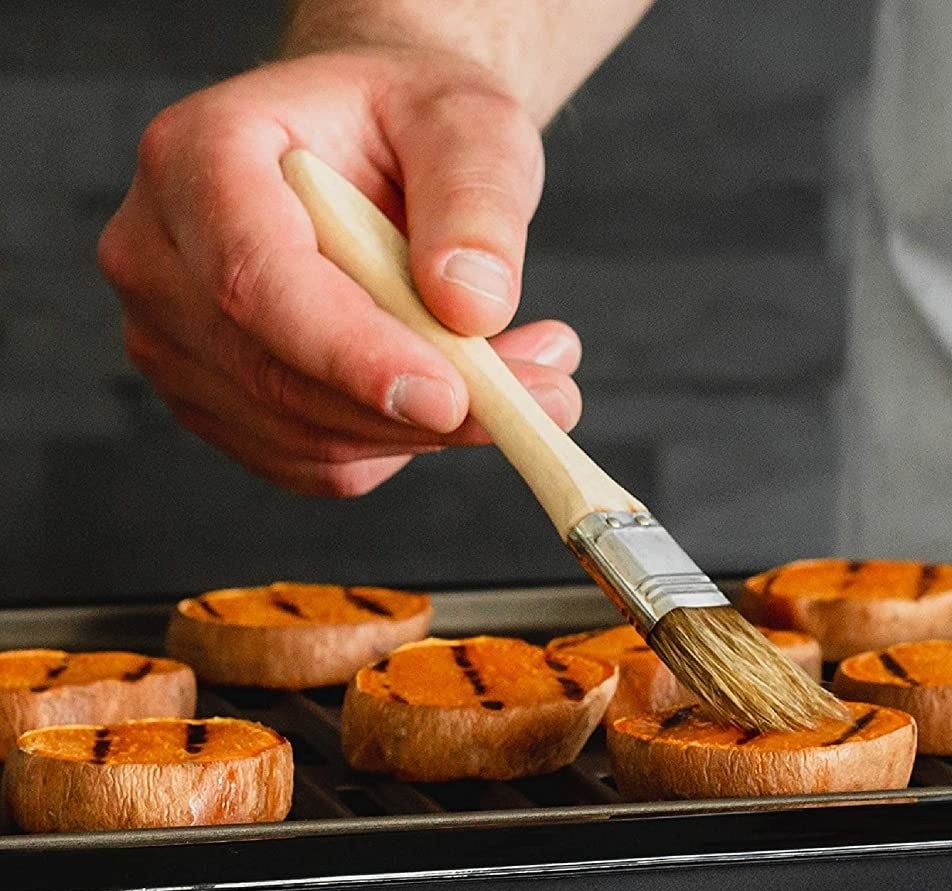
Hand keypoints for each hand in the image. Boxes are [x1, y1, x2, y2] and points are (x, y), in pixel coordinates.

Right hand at [98, 47, 581, 496]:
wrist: (374, 146)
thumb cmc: (411, 123)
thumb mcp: (470, 124)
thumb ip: (476, 201)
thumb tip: (470, 306)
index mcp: (197, 157)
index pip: (256, 279)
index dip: (351, 352)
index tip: (451, 395)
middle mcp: (159, 255)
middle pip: (277, 376)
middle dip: (421, 410)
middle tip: (551, 394)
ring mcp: (175, 339)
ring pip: (306, 433)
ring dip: (431, 430)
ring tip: (533, 372)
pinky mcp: (218, 402)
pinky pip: (318, 463)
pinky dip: (405, 445)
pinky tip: (464, 391)